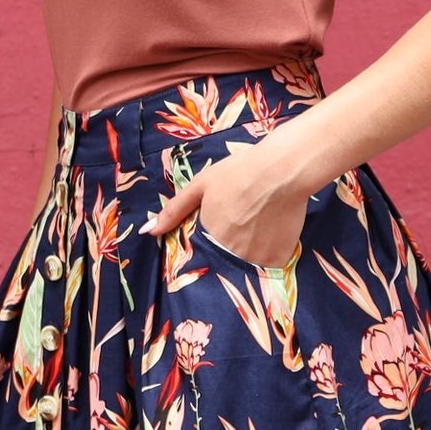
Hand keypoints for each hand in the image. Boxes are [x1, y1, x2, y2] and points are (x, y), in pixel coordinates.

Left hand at [139, 146, 307, 267]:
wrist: (283, 169)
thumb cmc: (240, 171)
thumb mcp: (201, 185)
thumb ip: (174, 210)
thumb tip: (146, 232)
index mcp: (208, 237)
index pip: (204, 249)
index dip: (216, 234)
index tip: (227, 220)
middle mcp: (229, 253)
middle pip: (228, 254)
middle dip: (235, 238)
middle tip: (248, 214)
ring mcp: (254, 259)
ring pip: (250, 259)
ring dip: (253, 245)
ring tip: (262, 218)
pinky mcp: (278, 259)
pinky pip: (271, 260)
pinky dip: (273, 248)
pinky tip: (275, 226)